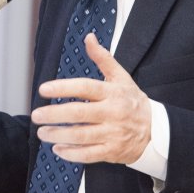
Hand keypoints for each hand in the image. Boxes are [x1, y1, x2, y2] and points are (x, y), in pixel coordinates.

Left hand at [31, 33, 150, 164]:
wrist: (157, 131)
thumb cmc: (132, 101)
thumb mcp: (121, 77)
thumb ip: (103, 58)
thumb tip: (89, 37)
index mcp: (112, 93)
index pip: (85, 87)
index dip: (63, 88)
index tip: (43, 89)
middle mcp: (112, 113)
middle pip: (79, 113)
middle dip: (54, 114)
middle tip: (36, 115)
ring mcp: (112, 134)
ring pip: (81, 135)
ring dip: (58, 135)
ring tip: (42, 132)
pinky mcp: (112, 152)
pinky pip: (89, 155)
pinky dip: (71, 153)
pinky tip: (58, 149)